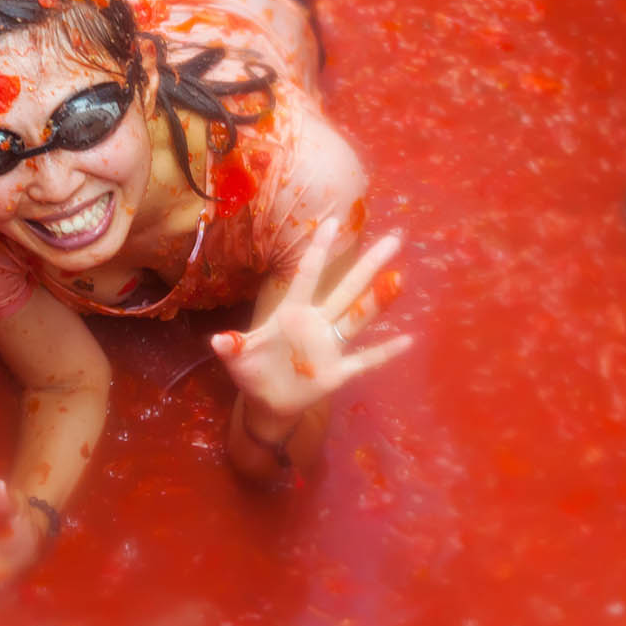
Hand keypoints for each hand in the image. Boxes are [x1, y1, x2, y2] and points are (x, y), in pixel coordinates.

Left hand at [211, 219, 412, 420]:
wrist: (266, 402)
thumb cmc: (252, 371)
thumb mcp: (238, 358)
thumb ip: (232, 347)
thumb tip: (217, 342)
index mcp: (291, 312)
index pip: (307, 275)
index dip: (319, 250)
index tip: (332, 222)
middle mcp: (315, 323)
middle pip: (346, 289)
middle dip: (368, 266)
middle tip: (394, 239)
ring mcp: (329, 346)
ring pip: (357, 318)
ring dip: (377, 301)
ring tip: (399, 280)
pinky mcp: (338, 371)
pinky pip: (365, 360)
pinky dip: (385, 352)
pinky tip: (408, 339)